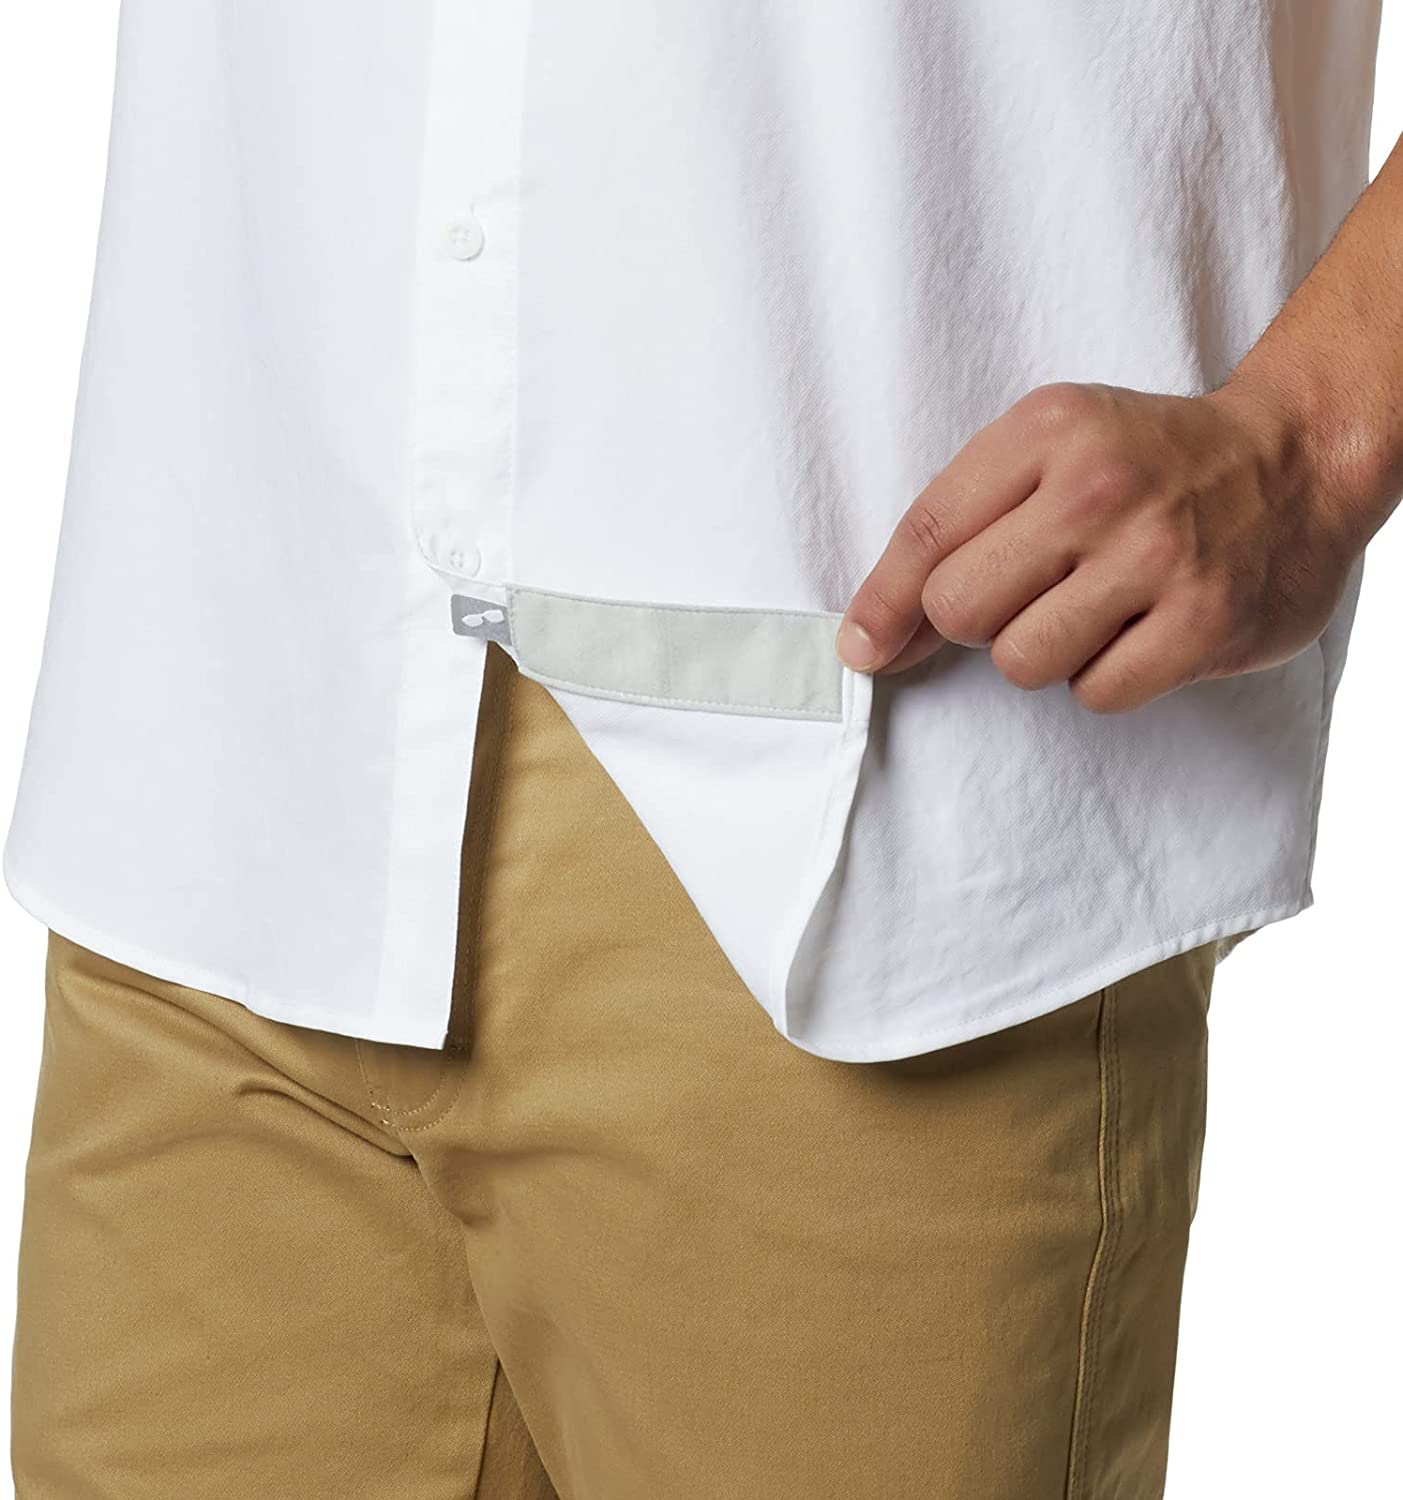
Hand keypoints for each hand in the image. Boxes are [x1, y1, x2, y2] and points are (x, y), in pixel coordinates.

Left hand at [835, 381, 1364, 712]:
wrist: (1294, 460)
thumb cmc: (1146, 462)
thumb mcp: (1048, 449)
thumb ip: (958, 527)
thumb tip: (871, 638)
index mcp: (1049, 431)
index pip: (927, 534)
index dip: (882, 603)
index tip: (864, 648)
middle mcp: (1100, 489)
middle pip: (960, 609)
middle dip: (976, 620)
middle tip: (1028, 594)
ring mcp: (1156, 557)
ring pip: (1020, 662)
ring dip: (1042, 652)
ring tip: (1091, 607)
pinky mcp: (1203, 623)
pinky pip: (1095, 694)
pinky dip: (1102, 677)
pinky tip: (1136, 631)